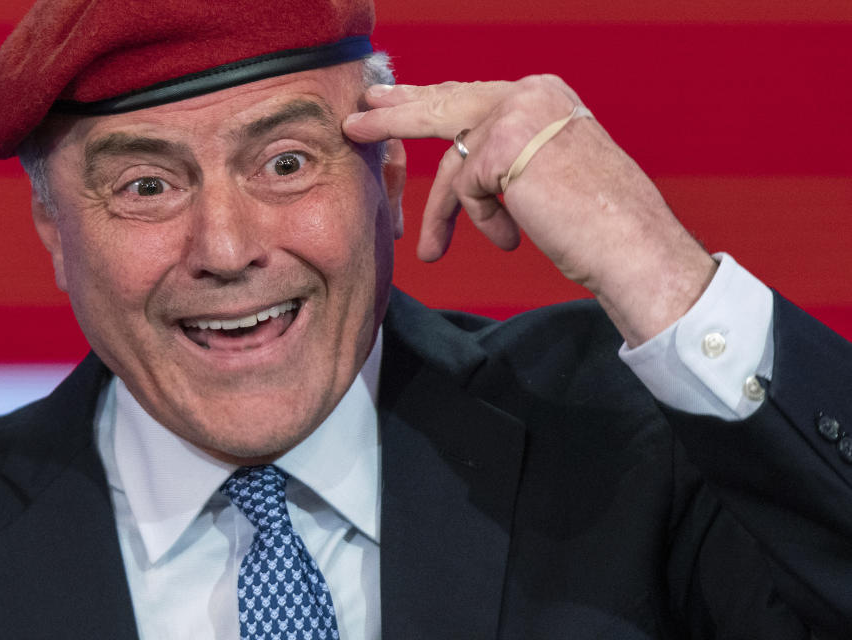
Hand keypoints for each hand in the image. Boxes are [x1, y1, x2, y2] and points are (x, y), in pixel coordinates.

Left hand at [342, 76, 716, 345]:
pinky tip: (510, 238)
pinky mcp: (507, 147)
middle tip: (355, 121)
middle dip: (395, 117)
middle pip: (445, 106)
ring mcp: (520, 115)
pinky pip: (467, 188)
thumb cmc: (595, 221)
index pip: (469, 96)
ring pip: (452, 160)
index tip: (386, 100)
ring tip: (430, 249)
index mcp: (544, 95)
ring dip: (443, 212)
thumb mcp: (546, 172)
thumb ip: (505, 155)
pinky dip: (484, 221)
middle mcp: (532, 93)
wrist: (634, 245)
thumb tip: (460, 156)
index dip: (423, 101)